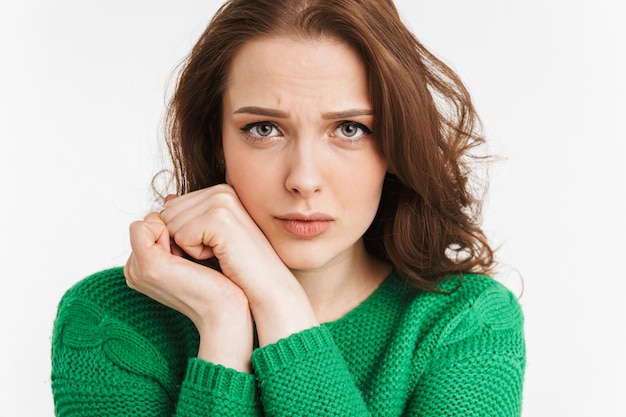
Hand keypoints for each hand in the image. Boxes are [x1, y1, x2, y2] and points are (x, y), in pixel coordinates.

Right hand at [124, 211, 253, 371]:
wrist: (231, 306)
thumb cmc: (221, 278)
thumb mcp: (196, 247)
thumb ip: (180, 225)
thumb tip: (170, 197)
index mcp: (143, 264)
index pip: (155, 221)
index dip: (182, 225)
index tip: (200, 248)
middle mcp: (135, 267)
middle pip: (154, 218)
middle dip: (182, 225)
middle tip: (201, 255)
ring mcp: (138, 267)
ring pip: (153, 218)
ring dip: (183, 228)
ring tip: (198, 258)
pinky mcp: (148, 264)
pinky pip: (148, 223)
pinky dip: (178, 229)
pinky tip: (195, 253)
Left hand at [159, 184, 290, 300]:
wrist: (268, 285)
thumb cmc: (241, 266)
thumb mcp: (212, 235)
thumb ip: (191, 213)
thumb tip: (168, 197)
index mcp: (220, 191)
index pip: (171, 207)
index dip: (183, 234)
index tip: (213, 244)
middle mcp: (221, 191)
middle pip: (167, 214)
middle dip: (183, 239)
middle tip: (216, 250)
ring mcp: (222, 202)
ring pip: (172, 226)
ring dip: (190, 248)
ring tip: (221, 253)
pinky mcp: (219, 219)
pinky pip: (182, 237)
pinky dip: (196, 254)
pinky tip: (222, 256)